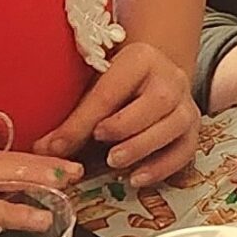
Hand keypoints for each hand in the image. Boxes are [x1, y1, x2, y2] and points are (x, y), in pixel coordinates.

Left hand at [34, 42, 199, 188]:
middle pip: (157, 101)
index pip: (112, 90)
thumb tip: (42, 148)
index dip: (85, 119)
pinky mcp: (193, 127)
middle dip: (126, 128)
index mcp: (139, 57)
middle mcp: (169, 76)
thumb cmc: (117, 84)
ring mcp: (186, 102)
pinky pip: (186, 149)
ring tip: (116, 164)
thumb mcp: (95, 87)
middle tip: (102, 150)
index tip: (60, 144)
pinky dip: (163, 168)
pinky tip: (138, 179)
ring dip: (144, 148)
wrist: (151, 77)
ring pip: (175, 125)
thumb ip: (74, 115)